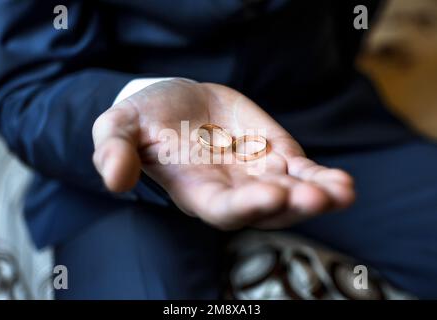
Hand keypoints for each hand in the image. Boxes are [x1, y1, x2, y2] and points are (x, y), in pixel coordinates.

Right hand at [92, 79, 354, 229]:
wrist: (177, 102)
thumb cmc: (145, 118)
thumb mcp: (119, 126)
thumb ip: (113, 150)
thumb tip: (113, 179)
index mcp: (195, 190)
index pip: (222, 208)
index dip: (246, 205)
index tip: (271, 194)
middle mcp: (231, 191)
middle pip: (265, 208)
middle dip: (291, 205)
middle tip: (316, 198)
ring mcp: (257, 175)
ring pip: (292, 194)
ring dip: (317, 195)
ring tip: (341, 192)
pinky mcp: (276, 155)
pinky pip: (302, 172)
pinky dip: (321, 178)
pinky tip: (341, 183)